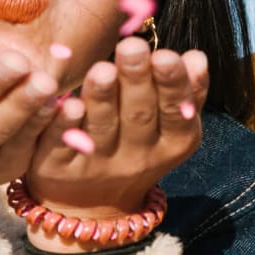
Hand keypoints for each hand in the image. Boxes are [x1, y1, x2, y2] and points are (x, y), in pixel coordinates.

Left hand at [27, 37, 205, 219]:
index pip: (176, 113)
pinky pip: (61, 146)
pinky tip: (65, 103)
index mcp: (171, 144)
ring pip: (101, 129)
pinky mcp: (59, 170)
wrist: (94, 207)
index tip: (165, 55)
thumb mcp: (170, 126)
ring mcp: (97, 166)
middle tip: (132, 46)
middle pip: (139, 116)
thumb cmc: (137, 145)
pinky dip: (64, 126)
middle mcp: (136, 159)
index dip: (172, 85)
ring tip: (102, 68)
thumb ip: (186, 91)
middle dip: (136, 80)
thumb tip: (195, 57)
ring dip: (103, 97)